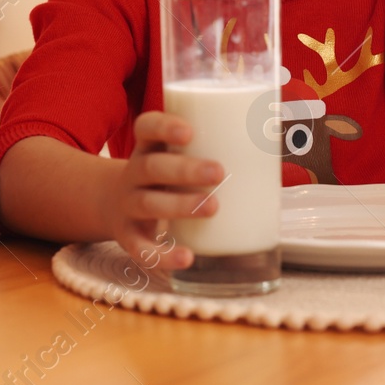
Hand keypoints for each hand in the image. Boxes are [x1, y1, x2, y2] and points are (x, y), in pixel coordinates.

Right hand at [101, 110, 221, 270]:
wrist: (110, 203)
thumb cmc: (163, 176)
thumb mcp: (175, 156)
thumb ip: (213, 146)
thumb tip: (274, 134)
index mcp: (149, 147)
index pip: (147, 127)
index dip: (164, 127)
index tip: (189, 132)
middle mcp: (134, 173)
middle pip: (152, 166)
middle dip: (185, 169)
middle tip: (218, 172)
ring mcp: (128, 205)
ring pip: (149, 203)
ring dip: (181, 205)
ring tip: (213, 207)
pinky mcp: (128, 237)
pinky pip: (142, 249)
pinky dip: (163, 255)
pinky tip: (187, 257)